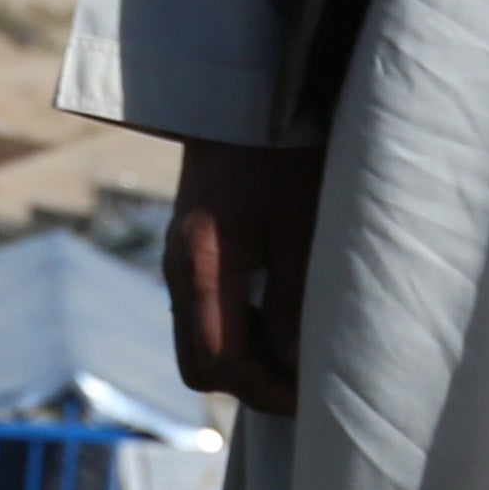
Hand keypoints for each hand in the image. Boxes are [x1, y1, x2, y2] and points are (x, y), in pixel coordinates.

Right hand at [164, 138, 324, 415]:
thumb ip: (294, 300)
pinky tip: (280, 314)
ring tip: (299, 342)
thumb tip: (295, 368)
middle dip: (252, 383)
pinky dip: (241, 333)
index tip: (310, 394)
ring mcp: (178, 267)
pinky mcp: (189, 259)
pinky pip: (206, 319)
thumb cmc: (283, 149)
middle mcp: (178, 271)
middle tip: (305, 374)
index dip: (266, 391)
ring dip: (247, 359)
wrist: (242, 95)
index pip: (221, 362)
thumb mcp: (302, 223)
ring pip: (201, 347)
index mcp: (203, 264)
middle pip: (201, 367)